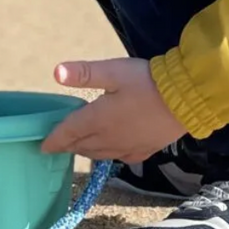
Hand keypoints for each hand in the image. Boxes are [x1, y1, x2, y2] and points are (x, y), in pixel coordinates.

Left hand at [41, 57, 184, 162]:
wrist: (186, 100)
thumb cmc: (146, 82)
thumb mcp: (113, 71)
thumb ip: (84, 73)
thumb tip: (56, 73)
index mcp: (98, 119)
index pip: (69, 132)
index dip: (54, 140)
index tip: (42, 146)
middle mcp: (109, 138)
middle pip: (82, 145)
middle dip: (68, 145)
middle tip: (57, 144)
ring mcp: (127, 147)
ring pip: (99, 154)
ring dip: (85, 151)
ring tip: (78, 147)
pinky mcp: (144, 150)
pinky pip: (118, 158)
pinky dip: (107, 155)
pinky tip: (109, 151)